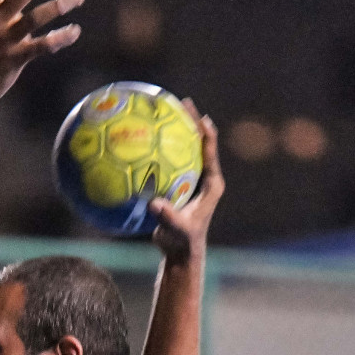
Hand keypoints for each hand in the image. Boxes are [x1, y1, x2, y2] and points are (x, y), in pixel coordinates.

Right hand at [150, 102, 224, 263]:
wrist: (181, 251)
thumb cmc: (182, 240)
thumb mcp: (176, 229)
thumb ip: (167, 216)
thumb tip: (154, 204)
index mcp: (211, 184)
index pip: (209, 151)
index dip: (205, 132)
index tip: (198, 116)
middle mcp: (204, 178)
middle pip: (199, 143)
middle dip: (191, 122)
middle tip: (181, 103)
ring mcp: (192, 180)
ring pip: (185, 151)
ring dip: (176, 132)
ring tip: (165, 113)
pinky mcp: (180, 185)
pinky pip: (170, 163)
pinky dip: (159, 152)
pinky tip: (143, 142)